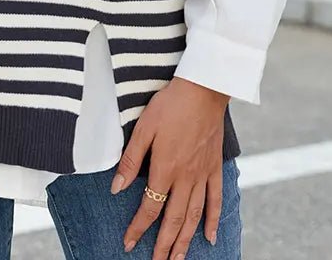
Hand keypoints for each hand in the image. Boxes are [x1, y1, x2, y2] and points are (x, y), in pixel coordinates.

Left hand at [111, 77, 229, 257]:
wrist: (203, 89)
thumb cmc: (170, 104)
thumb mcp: (144, 127)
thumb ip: (131, 159)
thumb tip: (116, 187)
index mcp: (165, 168)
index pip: (149, 207)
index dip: (139, 227)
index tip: (129, 243)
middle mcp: (185, 177)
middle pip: (174, 219)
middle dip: (163, 244)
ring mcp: (202, 174)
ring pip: (194, 215)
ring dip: (186, 240)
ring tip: (178, 258)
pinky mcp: (214, 167)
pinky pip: (215, 199)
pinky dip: (213, 219)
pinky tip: (210, 236)